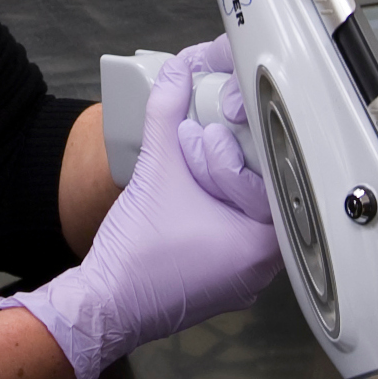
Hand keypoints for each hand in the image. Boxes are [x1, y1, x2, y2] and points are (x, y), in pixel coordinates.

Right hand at [0, 42, 281, 378]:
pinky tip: (189, 196)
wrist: (103, 305)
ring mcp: (241, 282)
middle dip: (229, 165)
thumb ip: (167, 113)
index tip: (213, 133)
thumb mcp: (155, 169)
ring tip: (190, 169)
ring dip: (221, 189)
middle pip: (263, 197)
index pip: (274, 179)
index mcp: (262, 246)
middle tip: (199, 146)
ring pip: (246, 220)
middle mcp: (262, 270)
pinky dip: (213, 214)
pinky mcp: (218, 285)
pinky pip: (229, 240)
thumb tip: (176, 73)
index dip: (241, 150)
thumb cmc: (136, 254)